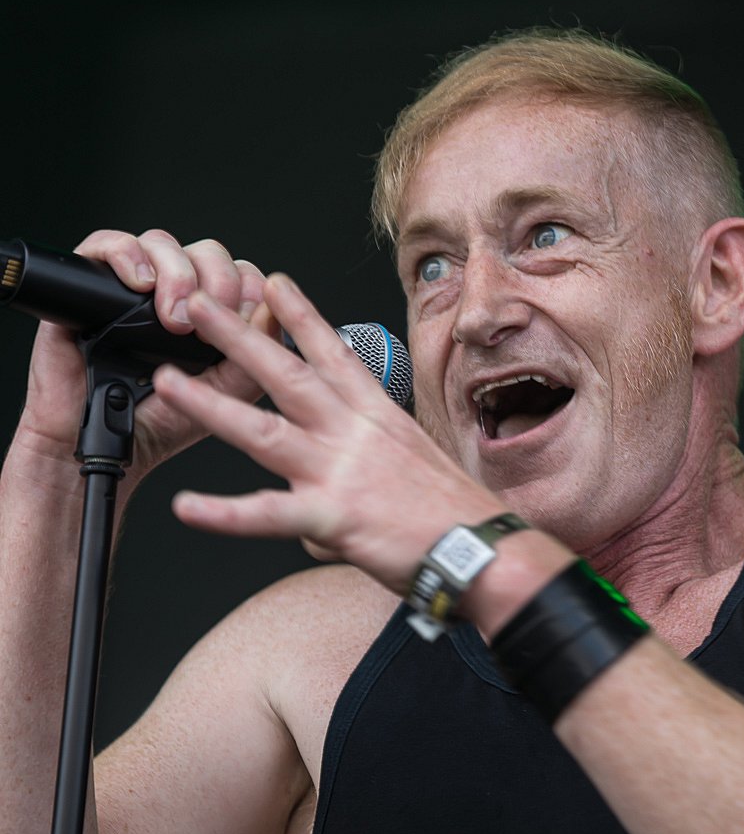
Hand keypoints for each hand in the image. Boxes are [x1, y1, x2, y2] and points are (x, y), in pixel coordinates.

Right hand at [18, 229, 271, 477]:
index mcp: (212, 319)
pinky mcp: (90, 286)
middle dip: (218, 281)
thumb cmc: (161, 422)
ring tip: (172, 317)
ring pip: (164, 243)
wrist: (106, 445)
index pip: (241, 274)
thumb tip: (272, 312)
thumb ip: (251, 356)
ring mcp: (134, 290)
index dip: (250, 286)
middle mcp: (175, 298)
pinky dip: (128, 255)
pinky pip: (109, 245)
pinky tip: (139, 284)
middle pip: (209, 254)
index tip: (246, 316)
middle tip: (207, 320)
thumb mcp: (221, 394)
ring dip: (178, 274)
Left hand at [151, 274, 506, 592]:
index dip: (302, 317)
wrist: (482, 548)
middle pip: (289, 375)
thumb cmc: (456, 512)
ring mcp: (341, 472)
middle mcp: (355, 434)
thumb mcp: (414, 468)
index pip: (335, 354)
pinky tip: (188, 506)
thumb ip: (364, 469)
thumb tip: (335, 495)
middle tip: (201, 307)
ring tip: (171, 383)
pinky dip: (225, 514)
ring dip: (212, 405)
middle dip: (241, 336)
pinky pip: (268, 515)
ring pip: (263, 432)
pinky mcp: (333, 517)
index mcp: (378, 418)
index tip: (276, 284)